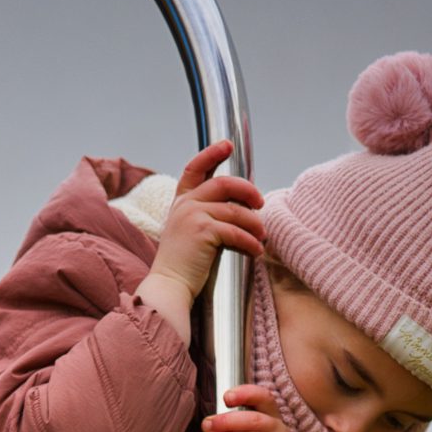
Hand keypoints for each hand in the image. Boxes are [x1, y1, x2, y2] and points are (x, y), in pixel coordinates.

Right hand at [137, 141, 263, 342]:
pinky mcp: (203, 230)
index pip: (195, 168)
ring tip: (263, 236)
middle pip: (223, 183)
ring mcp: (193, 215)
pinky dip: (250, 242)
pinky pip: (235, 230)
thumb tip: (239, 209)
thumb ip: (205, 216)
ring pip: (234, 210)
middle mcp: (185, 204)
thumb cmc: (181, 268)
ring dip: (254, 223)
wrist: (168, 287)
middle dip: (247, 191)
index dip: (212, 154)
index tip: (228, 145)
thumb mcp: (188, 233)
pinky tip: (257, 251)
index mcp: (181, 203)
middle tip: (260, 203)